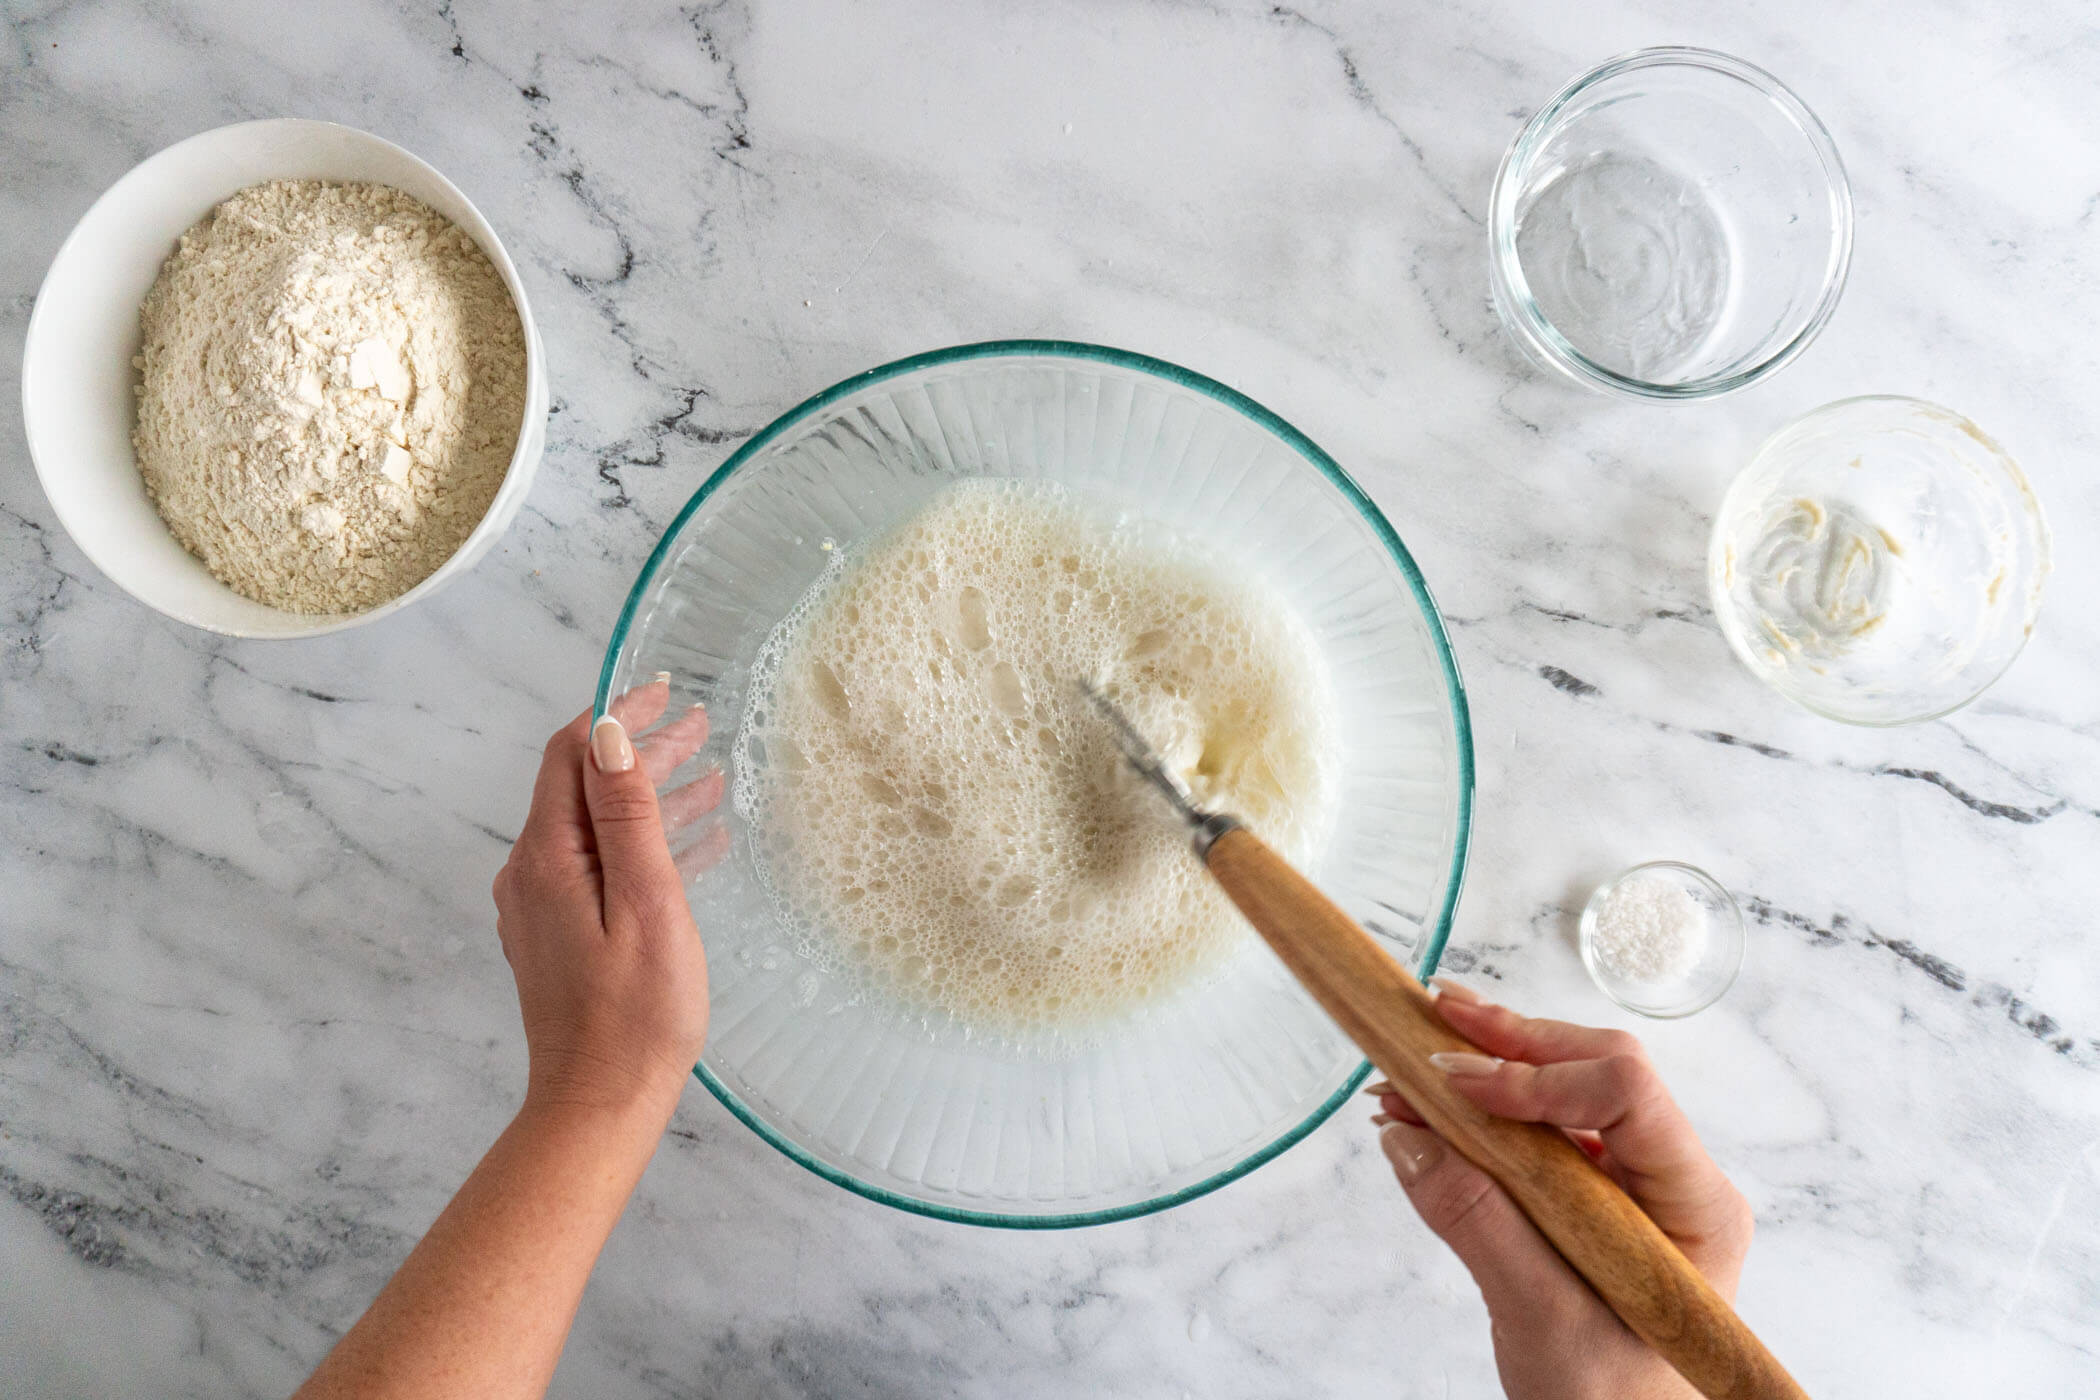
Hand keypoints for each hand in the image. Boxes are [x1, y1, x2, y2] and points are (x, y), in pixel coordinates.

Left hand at [492, 680, 723, 1122]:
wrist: (599, 1105)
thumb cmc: (636, 1014)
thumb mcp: (646, 902)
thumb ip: (627, 815)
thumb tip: (610, 732)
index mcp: (546, 858)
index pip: (573, 755)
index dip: (618, 714)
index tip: (668, 688)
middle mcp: (532, 875)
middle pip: (586, 787)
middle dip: (643, 750)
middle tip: (703, 723)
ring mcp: (545, 909)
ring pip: (601, 828)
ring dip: (653, 795)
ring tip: (712, 771)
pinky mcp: (565, 937)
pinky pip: (607, 869)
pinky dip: (650, 844)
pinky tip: (700, 840)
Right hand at [1370, 982, 1753, 1399]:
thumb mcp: (1544, 1322)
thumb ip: (1479, 1225)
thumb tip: (1408, 1136)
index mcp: (1694, 1203)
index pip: (1628, 1091)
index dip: (1538, 1075)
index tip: (1455, 1081)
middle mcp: (1670, 1176)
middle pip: (1594, 1068)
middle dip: (1506, 1044)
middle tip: (1426, 1021)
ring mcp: (1630, 1182)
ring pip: (1560, 1087)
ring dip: (1482, 1069)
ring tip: (1405, 1065)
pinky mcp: (1587, 1193)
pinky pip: (1532, 1129)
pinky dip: (1475, 1110)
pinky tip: (1423, 1107)